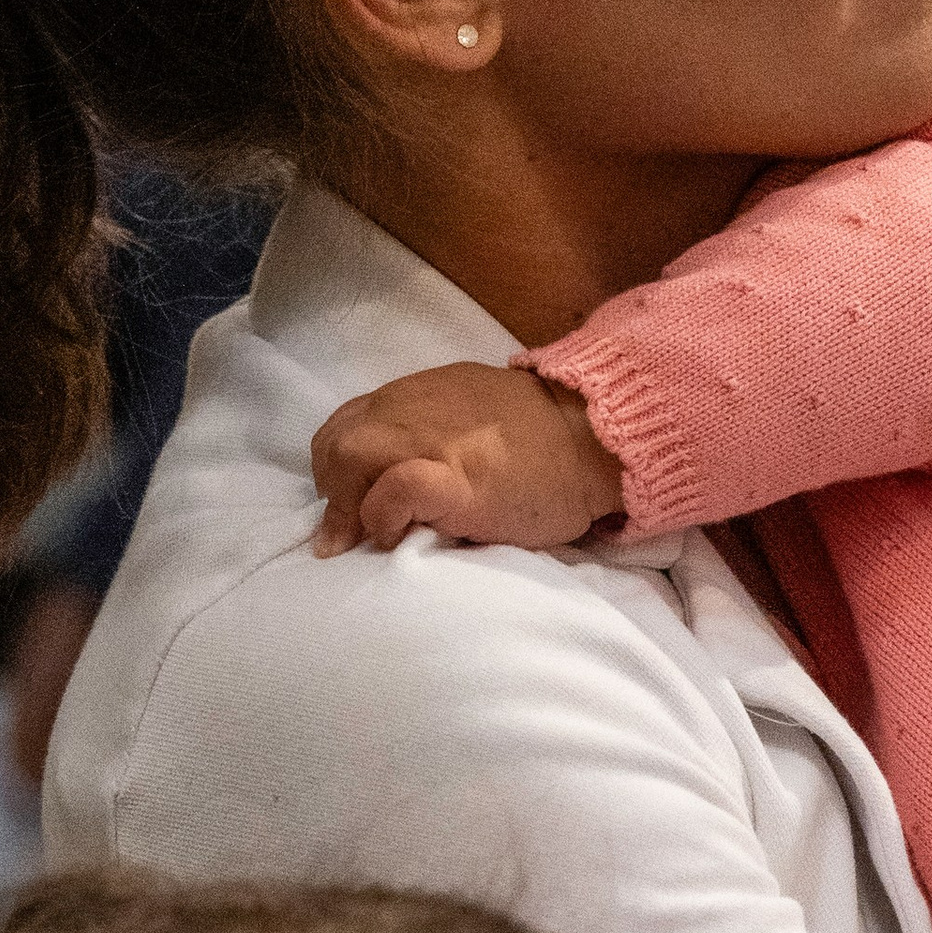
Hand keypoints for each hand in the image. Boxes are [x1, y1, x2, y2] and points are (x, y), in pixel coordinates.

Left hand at [310, 363, 624, 558]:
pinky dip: (382, 515)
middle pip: (335, 440)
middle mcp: (413, 409)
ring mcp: (432, 442)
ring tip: (373, 535)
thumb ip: (432, 431)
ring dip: (348, 502)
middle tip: (357, 527)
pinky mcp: (456, 480)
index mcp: (419, 395)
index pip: (348, 422)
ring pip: (350, 454)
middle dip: (335, 488)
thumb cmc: (544, 440)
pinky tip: (397, 537)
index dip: (342, 467)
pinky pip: (395, 489)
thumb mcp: (474, 417)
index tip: (357, 501)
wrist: (596, 439)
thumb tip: (397, 470)